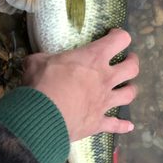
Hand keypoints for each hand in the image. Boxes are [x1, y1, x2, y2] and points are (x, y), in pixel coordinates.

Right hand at [21, 29, 138, 142]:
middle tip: (129, 60)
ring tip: (129, 88)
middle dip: (133, 63)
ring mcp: (105, 101)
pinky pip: (116, 124)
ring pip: (129, 95)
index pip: (119, 40)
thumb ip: (40, 61)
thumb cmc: (43, 83)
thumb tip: (29, 62)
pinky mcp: (99, 122)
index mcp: (94, 58)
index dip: (120, 36)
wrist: (45, 114)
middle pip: (131, 68)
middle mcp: (105, 79)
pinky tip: (129, 126)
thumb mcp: (37, 63)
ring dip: (131, 90)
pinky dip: (123, 126)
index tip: (114, 36)